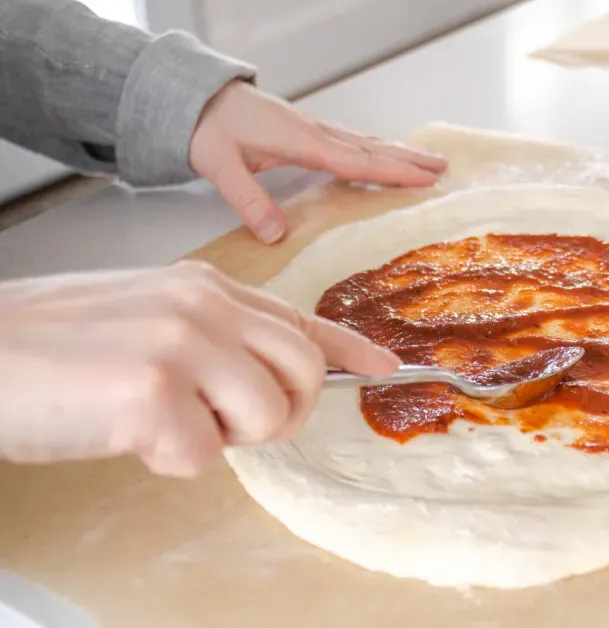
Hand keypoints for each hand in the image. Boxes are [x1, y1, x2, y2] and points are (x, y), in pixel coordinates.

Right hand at [0, 261, 398, 476]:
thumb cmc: (50, 345)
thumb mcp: (146, 316)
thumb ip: (211, 336)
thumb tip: (261, 375)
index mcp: (203, 286)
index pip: (298, 317)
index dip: (347, 346)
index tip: (381, 366)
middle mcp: (204, 305)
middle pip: (303, 371)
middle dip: (279, 411)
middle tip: (224, 421)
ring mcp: (183, 343)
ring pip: (268, 415)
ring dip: (220, 438)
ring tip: (161, 421)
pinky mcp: (156, 392)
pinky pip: (204, 454)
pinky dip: (167, 458)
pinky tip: (124, 432)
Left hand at [189, 80, 447, 244]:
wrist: (195, 98)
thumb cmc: (207, 129)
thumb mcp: (220, 168)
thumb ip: (249, 201)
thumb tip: (275, 235)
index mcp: (302, 142)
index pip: (356, 161)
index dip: (391, 172)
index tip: (423, 180)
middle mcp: (315, 133)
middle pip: (371, 148)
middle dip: (409, 159)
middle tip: (444, 169)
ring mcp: (313, 129)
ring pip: (366, 142)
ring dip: (399, 152)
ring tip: (429, 161)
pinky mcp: (307, 131)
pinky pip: (352, 142)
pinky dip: (377, 149)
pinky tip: (385, 155)